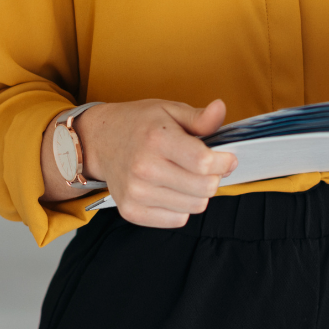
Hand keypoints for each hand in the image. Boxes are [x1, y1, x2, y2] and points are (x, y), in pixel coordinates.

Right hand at [41, 98, 237, 226]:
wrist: (101, 141)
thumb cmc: (140, 124)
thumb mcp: (170, 110)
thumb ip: (200, 116)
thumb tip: (221, 108)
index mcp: (157, 138)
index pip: (204, 162)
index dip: (224, 161)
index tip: (228, 158)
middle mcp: (144, 167)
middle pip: (204, 188)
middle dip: (215, 177)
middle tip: (209, 168)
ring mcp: (136, 192)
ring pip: (194, 206)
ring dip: (199, 193)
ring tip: (189, 176)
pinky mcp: (131, 211)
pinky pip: (177, 220)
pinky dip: (182, 207)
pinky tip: (173, 189)